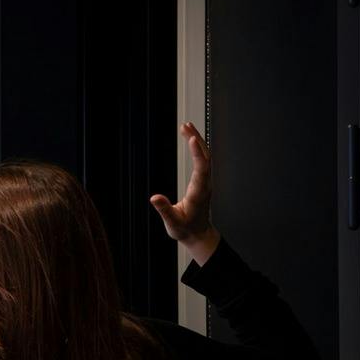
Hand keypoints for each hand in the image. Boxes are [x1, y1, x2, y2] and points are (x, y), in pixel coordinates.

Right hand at [150, 122, 220, 263]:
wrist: (197, 234)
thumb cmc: (185, 229)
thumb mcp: (172, 222)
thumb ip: (164, 209)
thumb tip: (154, 197)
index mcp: (199, 192)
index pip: (201, 168)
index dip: (197, 153)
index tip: (191, 139)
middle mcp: (204, 184)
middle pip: (205, 157)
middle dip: (196, 140)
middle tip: (185, 126)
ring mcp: (205, 181)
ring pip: (205, 156)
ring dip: (197, 140)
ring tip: (186, 127)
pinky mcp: (202, 180)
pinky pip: (202, 160)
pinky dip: (197, 147)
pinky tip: (190, 139)